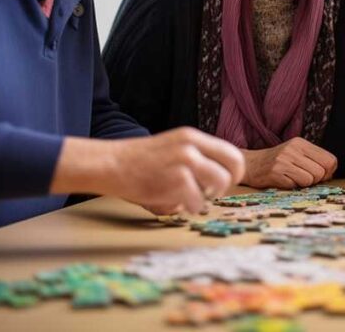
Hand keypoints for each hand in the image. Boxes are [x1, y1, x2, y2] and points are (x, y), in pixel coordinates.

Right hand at [51, 127, 244, 215]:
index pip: (231, 152)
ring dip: (208, 197)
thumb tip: (220, 176)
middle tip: (212, 193)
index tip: (227, 182)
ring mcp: (185, 161)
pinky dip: (190, 207)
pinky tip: (176, 203)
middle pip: (233, 167)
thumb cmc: (140, 162)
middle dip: (227, 185)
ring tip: (190, 198)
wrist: (110, 164)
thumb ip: (195, 157)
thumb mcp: (172, 148)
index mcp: (192, 137)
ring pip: (219, 184)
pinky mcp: (177, 180)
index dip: (234, 171)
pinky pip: (198, 201)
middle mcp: (192, 146)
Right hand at [241, 137, 336, 189]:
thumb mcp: (296, 153)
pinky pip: (296, 185)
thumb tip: (331, 173)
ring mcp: (284, 160)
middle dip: (317, 180)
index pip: (330, 160)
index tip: (319, 175)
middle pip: (322, 171)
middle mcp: (293, 149)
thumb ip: (313, 160)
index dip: (328, 172)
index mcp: (301, 143)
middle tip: (305, 178)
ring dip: (304, 184)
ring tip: (293, 179)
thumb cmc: (277, 162)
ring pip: (311, 179)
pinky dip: (293, 186)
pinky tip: (284, 181)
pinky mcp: (276, 172)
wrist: (250, 164)